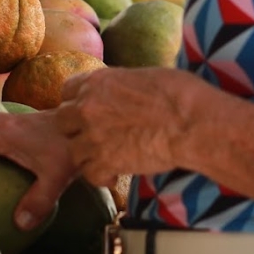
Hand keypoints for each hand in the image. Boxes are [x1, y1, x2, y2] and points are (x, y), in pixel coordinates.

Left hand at [53, 67, 206, 187]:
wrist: (190, 121)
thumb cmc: (178, 94)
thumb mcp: (142, 76)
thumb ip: (119, 85)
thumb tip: (119, 91)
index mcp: (98, 81)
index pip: (67, 90)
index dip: (78, 101)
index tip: (90, 110)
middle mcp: (88, 107)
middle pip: (62, 121)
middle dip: (77, 128)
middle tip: (97, 135)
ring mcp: (94, 136)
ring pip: (74, 151)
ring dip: (89, 155)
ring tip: (108, 157)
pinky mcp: (105, 162)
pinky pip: (90, 175)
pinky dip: (102, 177)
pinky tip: (115, 175)